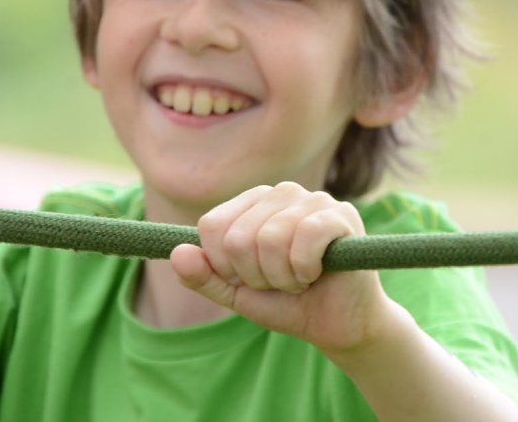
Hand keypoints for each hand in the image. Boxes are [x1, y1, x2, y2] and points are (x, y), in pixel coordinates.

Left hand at [169, 181, 394, 352]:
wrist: (338, 326)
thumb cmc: (288, 303)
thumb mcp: (236, 294)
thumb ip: (204, 276)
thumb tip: (177, 253)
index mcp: (253, 203)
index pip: (212, 226)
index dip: (225, 267)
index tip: (251, 279)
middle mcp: (282, 192)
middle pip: (238, 237)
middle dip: (256, 276)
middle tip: (281, 282)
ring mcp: (314, 199)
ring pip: (270, 239)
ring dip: (282, 277)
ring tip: (300, 280)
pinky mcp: (341, 214)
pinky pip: (305, 236)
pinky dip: (304, 269)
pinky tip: (316, 274)